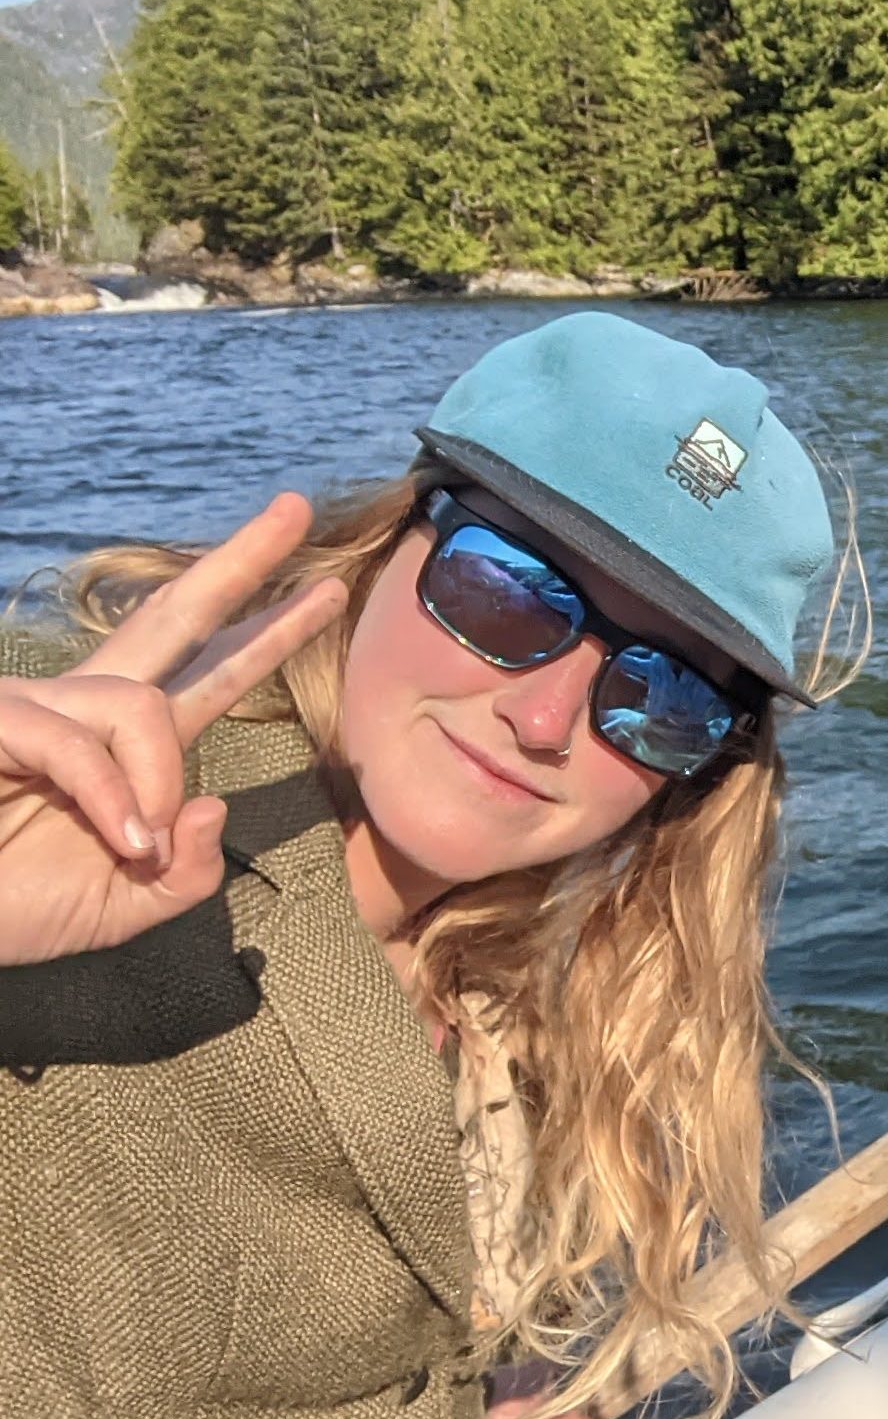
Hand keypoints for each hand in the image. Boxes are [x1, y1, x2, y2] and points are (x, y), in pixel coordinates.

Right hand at [0, 494, 345, 966]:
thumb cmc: (16, 908)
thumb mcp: (132, 902)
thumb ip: (187, 871)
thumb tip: (213, 806)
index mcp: (127, 746)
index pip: (210, 672)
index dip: (265, 631)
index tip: (324, 589)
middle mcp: (84, 706)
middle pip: (174, 614)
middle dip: (240, 563)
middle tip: (296, 510)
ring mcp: (35, 703)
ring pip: (141, 708)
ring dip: (153, 787)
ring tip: (135, 847)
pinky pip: (80, 743)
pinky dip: (115, 797)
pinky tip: (122, 838)